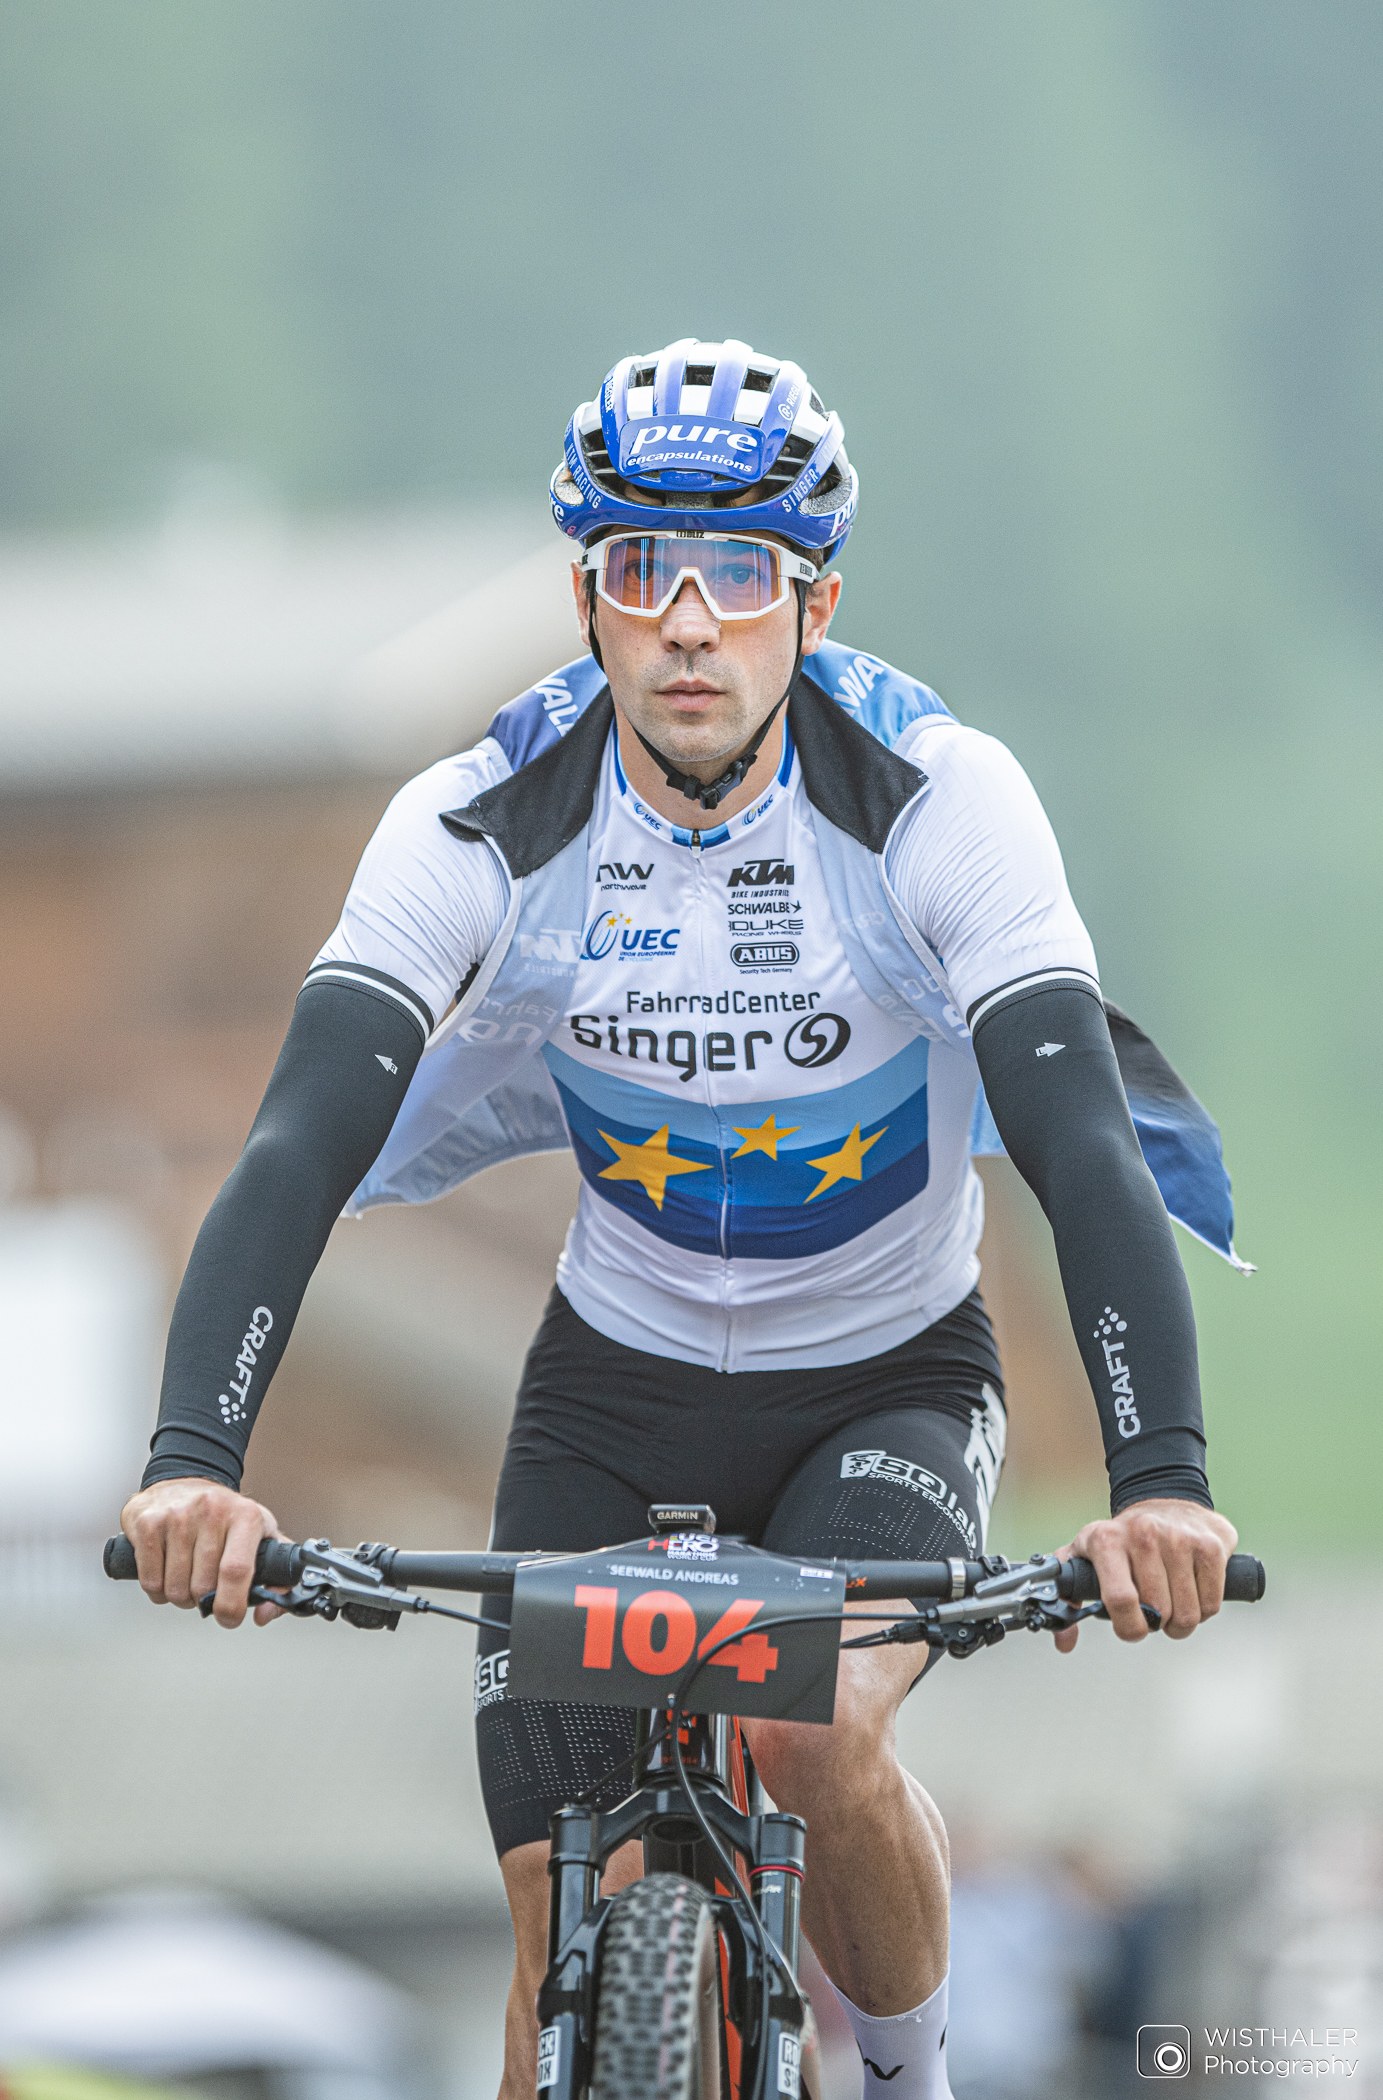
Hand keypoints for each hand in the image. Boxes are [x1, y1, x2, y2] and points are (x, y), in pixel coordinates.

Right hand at [119, 1478, 286, 1629]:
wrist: (183, 1481)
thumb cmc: (223, 1515)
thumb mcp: (259, 1534)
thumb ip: (275, 1578)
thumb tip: (265, 1614)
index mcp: (245, 1515)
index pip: (236, 1570)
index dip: (231, 1604)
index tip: (229, 1617)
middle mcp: (212, 1511)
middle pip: (203, 1586)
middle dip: (203, 1601)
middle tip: (206, 1588)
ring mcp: (177, 1515)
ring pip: (175, 1588)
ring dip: (180, 1596)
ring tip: (187, 1577)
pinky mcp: (148, 1523)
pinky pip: (150, 1582)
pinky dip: (158, 1590)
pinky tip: (167, 1572)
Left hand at [1053, 1498, 1237, 1652]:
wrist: (1163, 1498)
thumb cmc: (1121, 1538)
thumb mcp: (1084, 1557)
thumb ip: (1067, 1598)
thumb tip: (1065, 1642)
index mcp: (1106, 1539)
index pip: (1119, 1599)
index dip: (1129, 1627)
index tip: (1133, 1627)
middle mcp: (1143, 1534)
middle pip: (1157, 1612)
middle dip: (1157, 1624)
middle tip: (1153, 1610)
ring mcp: (1179, 1538)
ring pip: (1187, 1614)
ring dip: (1181, 1621)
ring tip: (1172, 1601)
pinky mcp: (1210, 1546)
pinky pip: (1211, 1604)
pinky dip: (1204, 1609)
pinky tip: (1191, 1590)